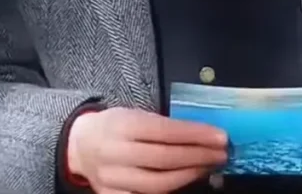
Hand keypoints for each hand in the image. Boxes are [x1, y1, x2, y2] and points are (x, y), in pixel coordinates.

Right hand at [67, 107, 227, 193]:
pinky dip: (169, 191)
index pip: (166, 131)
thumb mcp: (136, 115)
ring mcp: (112, 179)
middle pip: (164, 159)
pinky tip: (186, 181)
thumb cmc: (116, 126)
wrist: (80, 145)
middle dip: (198, 157)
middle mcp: (115, 153)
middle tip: (221, 154)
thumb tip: (205, 134)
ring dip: (189, 176)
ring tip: (207, 168)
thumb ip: (165, 125)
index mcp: (122, 125)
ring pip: (158, 184)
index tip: (221, 137)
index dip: (196, 135)